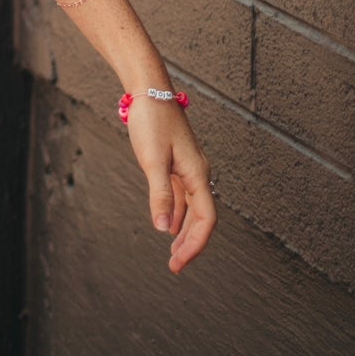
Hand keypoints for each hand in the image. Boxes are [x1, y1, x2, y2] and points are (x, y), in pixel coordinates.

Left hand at [125, 97, 216, 272]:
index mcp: (198, 174)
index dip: (195, 245)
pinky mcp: (176, 161)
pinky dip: (176, 212)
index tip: (178, 263)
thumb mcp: (152, 160)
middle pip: (201, 217)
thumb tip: (163, 228)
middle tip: (175, 265)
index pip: (206, 220)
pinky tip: (168, 222)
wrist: (149, 89)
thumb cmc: (152, 120)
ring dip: (183, 230)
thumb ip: (160, 194)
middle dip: (190, 244)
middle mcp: (198, 173)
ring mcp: (188, 167)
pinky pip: (182, 195)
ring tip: (173, 252)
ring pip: (192, 208)